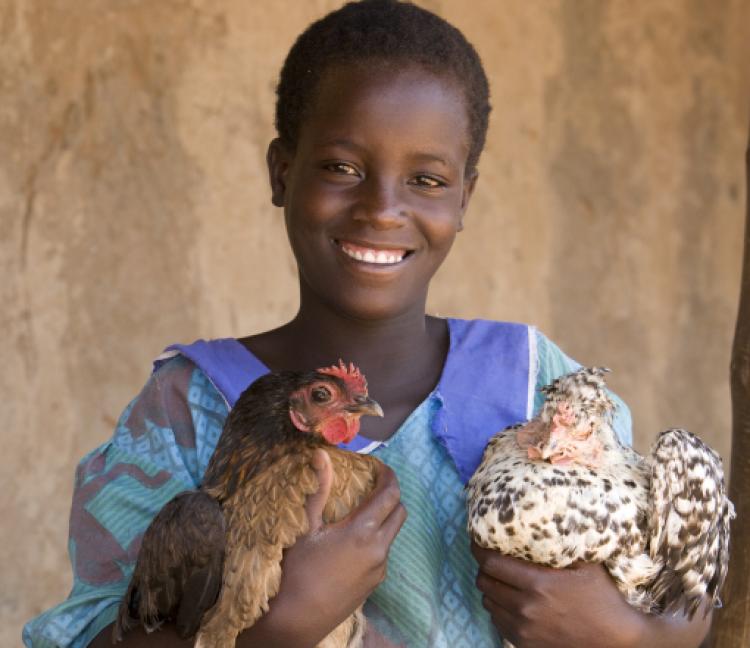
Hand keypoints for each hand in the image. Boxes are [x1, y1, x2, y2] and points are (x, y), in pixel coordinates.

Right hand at [239, 450, 406, 647]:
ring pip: (391, 535)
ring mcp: (378, 570)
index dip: (388, 476)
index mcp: (364, 531)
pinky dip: (375, 540)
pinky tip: (351, 542)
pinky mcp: (373, 586)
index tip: (378, 466)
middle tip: (371, 486)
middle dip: (390, 496)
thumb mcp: (306, 527)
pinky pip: (382, 554)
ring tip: (357, 513)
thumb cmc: (296, 571)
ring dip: (382, 519)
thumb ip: (319, 489)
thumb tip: (321, 454)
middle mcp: (379, 550)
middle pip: (399, 513)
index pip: (390, 494)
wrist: (295, 622)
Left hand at [471, 542, 643, 647]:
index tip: (477, 540)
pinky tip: (509, 599)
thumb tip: (543, 516)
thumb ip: (562, 544)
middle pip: (485, 582)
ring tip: (500, 578)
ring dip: (490, 587)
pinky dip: (498, 608)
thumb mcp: (586, 564)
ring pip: (488, 602)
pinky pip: (497, 621)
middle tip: (488, 557)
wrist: (616, 640)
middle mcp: (526, 607)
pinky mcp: (525, 643)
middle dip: (483, 567)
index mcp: (539, 584)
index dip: (478, 549)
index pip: (491, 563)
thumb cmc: (603, 597)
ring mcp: (524, 628)